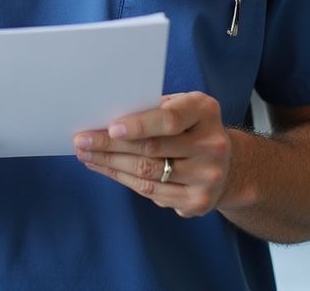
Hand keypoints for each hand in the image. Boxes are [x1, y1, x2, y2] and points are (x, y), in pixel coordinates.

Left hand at [73, 92, 231, 217]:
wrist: (228, 165)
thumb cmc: (191, 126)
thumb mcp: (182, 106)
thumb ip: (154, 108)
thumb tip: (106, 114)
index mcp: (205, 112)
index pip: (170, 120)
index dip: (139, 124)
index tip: (110, 127)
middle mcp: (212, 145)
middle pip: (153, 149)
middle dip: (111, 145)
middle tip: (81, 140)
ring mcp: (207, 178)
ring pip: (148, 174)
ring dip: (110, 164)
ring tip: (86, 154)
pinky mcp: (197, 202)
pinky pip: (151, 191)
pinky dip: (123, 179)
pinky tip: (105, 168)